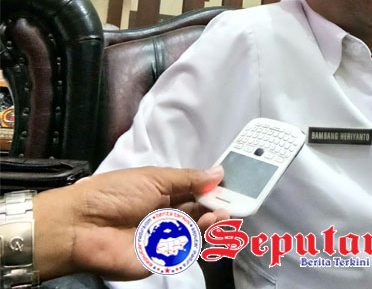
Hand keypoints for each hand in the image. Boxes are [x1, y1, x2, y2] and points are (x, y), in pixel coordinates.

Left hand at [34, 166, 228, 280]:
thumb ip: (189, 178)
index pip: (196, 191)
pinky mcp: (162, 257)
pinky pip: (187, 248)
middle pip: (200, 212)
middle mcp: (166, 214)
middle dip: (218, 207)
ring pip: (198, 230)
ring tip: (222, 214)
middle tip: (233, 202)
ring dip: (213, 221)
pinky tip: (207, 224)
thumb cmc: (114, 194)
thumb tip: (218, 173)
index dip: (213, 189)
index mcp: (163, 192)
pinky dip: (201, 237)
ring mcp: (165, 236)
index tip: (232, 186)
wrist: (82, 226)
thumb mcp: (155, 177)